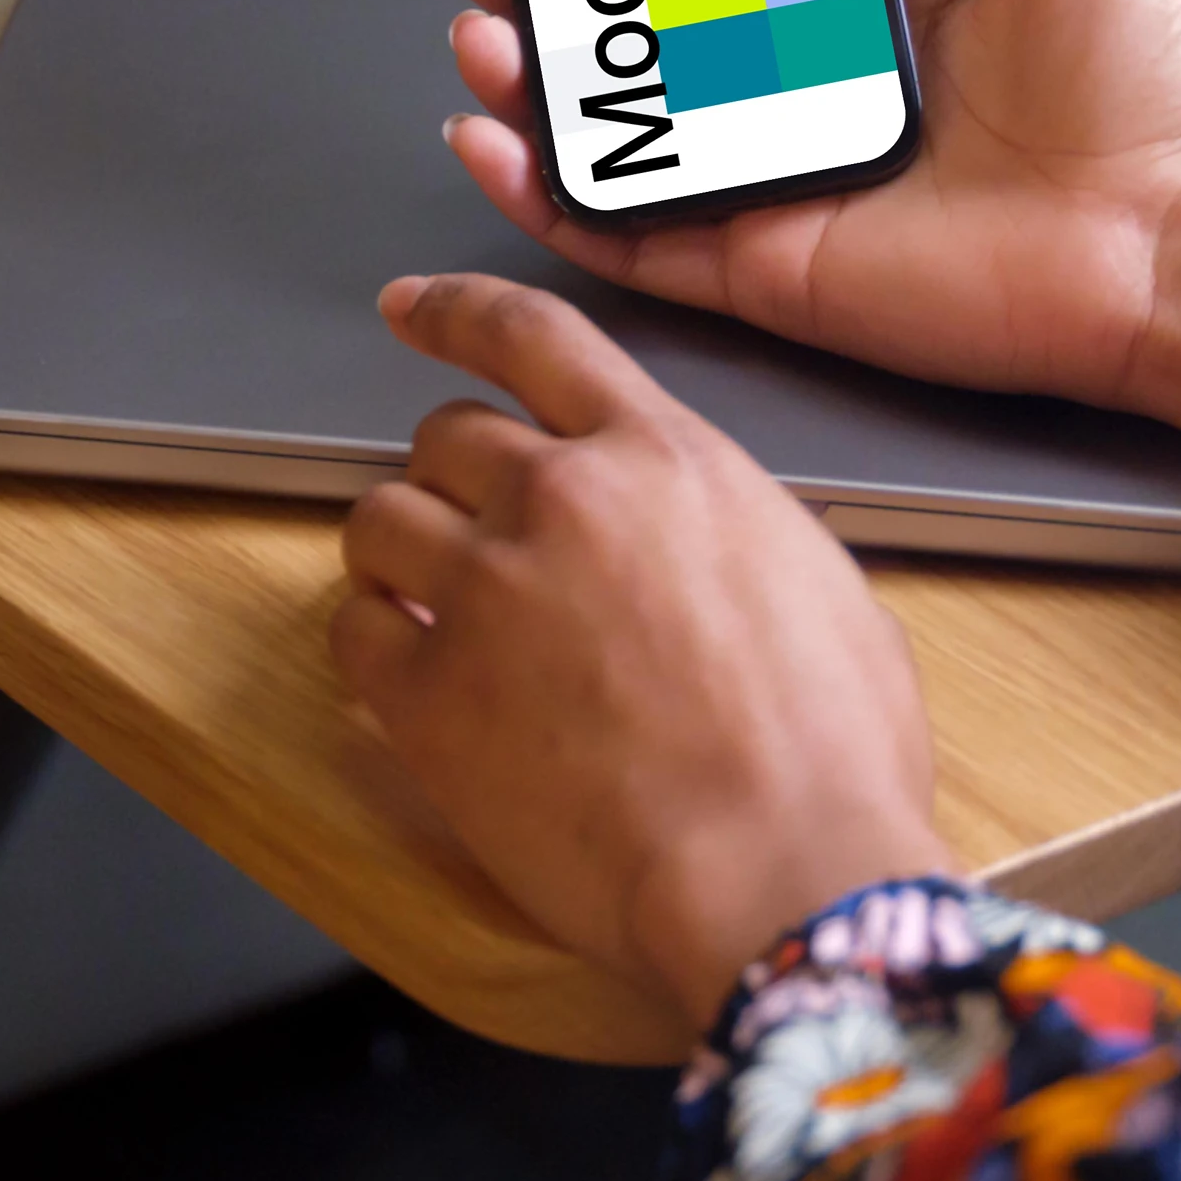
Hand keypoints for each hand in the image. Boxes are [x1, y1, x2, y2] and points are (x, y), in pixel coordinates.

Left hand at [333, 273, 950, 1034]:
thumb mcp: (817, 586)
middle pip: (447, 436)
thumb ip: (731, 531)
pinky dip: (369, 645)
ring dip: (397, 555)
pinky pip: (351, 634)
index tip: (411, 309)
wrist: (781, 870)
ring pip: (381, 521)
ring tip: (426, 603)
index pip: (532, 336)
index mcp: (661, 458)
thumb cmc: (830, 756)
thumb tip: (710, 548)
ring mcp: (484, 592)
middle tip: (475, 536)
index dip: (456, 311)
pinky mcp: (427, 696)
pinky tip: (405, 678)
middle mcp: (560, 501)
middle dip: (453, 480)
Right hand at [425, 0, 1180, 471]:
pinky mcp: (767, 263)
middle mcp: (821, 94)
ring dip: (529, 65)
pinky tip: (489, 135)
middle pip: (649, 25)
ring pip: (618, 122)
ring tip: (475, 4)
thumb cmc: (1169, 101)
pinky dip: (548, 192)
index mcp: (888, 11)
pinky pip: (631, 232)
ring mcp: (784, 180)